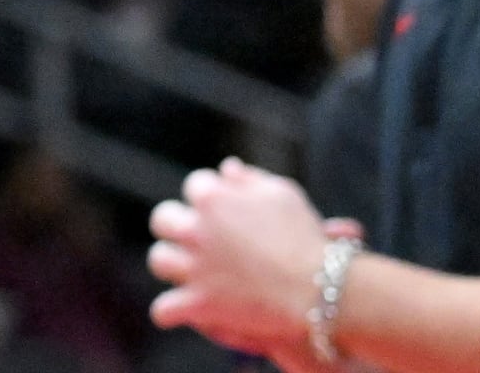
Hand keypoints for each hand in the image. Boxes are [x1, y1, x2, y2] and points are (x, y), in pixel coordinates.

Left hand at [146, 156, 330, 360]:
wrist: (321, 288)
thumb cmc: (307, 237)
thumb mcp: (283, 195)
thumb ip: (250, 178)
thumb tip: (227, 168)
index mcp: (212, 197)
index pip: (195, 187)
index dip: (209, 198)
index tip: (223, 212)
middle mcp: (195, 229)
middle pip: (162, 219)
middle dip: (176, 226)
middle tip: (194, 239)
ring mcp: (194, 267)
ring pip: (159, 260)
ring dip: (171, 264)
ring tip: (186, 271)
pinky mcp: (198, 303)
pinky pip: (163, 309)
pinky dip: (170, 312)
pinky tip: (180, 310)